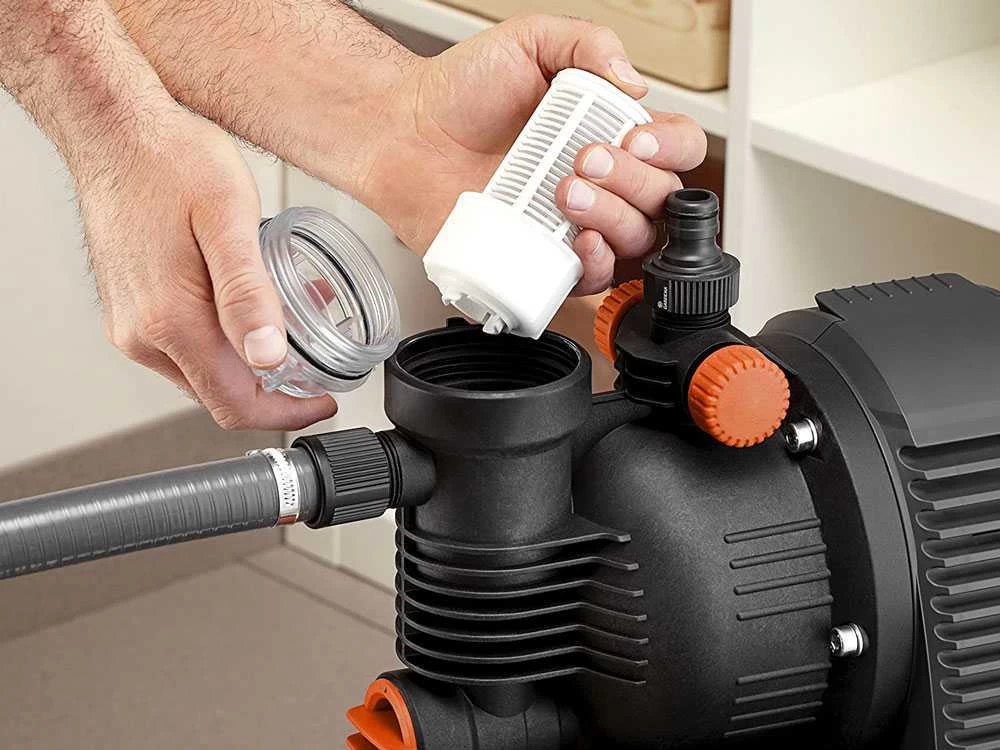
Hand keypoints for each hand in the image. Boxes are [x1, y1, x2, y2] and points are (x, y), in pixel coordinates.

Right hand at [76, 107, 337, 429]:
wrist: (117, 130)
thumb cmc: (171, 162)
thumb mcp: (230, 220)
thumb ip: (248, 294)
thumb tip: (268, 357)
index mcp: (169, 321)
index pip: (234, 405)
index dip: (287, 413)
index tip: (321, 402)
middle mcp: (142, 334)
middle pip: (221, 395)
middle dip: (276, 386)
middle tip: (317, 356)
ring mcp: (131, 324)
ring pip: (204, 372)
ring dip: (252, 360)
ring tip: (292, 319)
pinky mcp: (131, 310)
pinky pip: (185, 346)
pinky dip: (226, 339)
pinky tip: (251, 304)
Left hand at [360, 15, 707, 294]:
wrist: (404, 133)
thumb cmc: (460, 92)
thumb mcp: (529, 42)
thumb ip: (587, 44)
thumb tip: (634, 83)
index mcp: (610, 132)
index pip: (676, 148)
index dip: (671, 147)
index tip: (637, 137)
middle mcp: (601, 183)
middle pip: (662, 198)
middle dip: (634, 180)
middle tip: (585, 158)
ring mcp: (575, 225)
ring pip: (636, 241)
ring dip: (616, 219)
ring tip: (567, 191)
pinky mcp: (544, 260)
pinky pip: (592, 279)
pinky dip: (596, 265)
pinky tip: (577, 240)